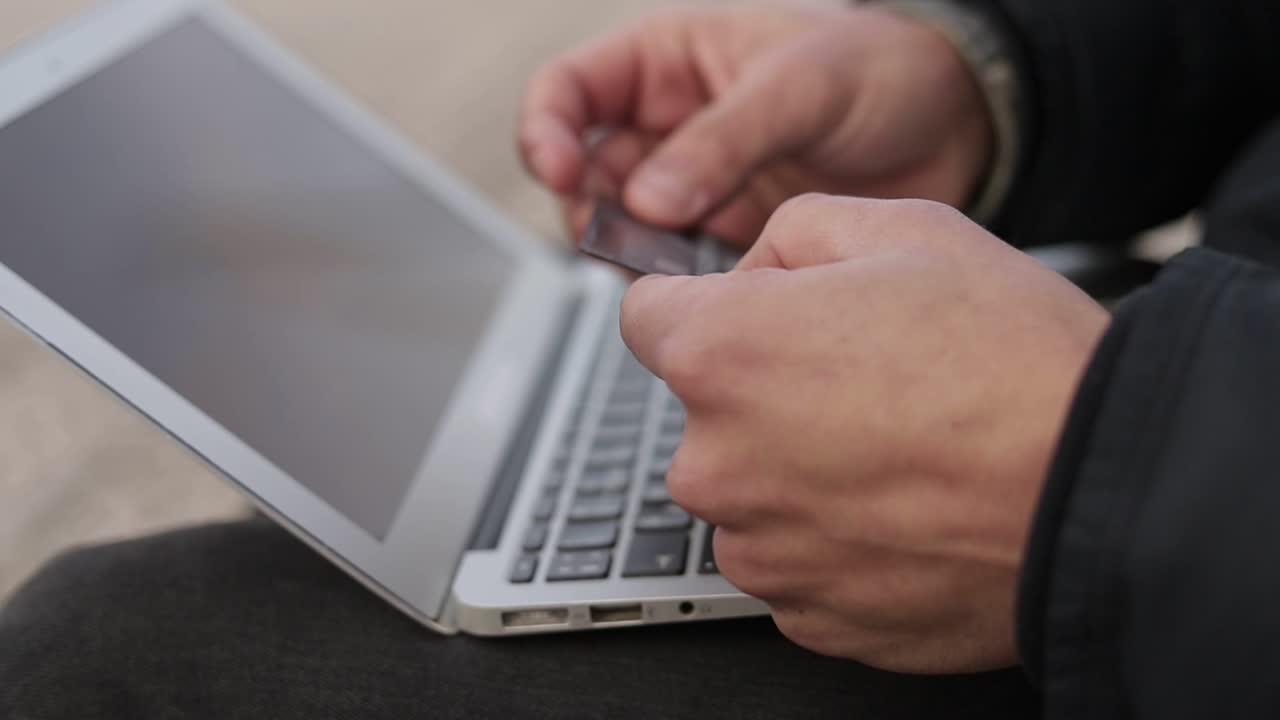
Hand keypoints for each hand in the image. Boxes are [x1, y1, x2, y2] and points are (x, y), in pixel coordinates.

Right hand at [519, 5, 993, 244]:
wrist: (959, 127)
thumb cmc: (884, 70)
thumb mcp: (800, 86)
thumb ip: (722, 141)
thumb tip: (648, 199)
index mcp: (668, 61)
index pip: (569, 92)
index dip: (547, 132)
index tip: (563, 173)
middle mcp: (669, 126)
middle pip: (586, 173)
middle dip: (594, 208)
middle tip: (631, 234)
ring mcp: (696, 185)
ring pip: (625, 228)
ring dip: (634, 252)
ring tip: (672, 265)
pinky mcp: (727, 236)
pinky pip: (677, 267)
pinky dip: (678, 283)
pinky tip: (707, 285)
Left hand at [620, 194, 1109, 672]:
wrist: (1103, 490)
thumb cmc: (1014, 361)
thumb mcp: (905, 229)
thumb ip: (792, 231)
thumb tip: (752, 267)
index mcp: (720, 354)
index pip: (646, 316)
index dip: (702, 305)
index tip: (746, 315)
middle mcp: (716, 464)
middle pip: (706, 411)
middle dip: (762, 390)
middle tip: (865, 380)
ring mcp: (762, 551)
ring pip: (752, 491)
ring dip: (799, 469)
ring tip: (899, 448)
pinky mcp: (811, 616)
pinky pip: (798, 558)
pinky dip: (835, 535)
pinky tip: (906, 507)